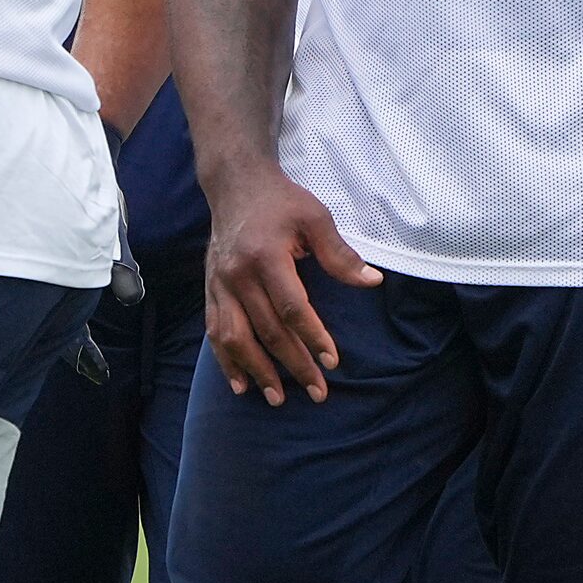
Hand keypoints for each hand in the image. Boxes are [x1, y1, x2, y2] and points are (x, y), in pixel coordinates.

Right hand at [202, 165, 376, 405]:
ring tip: (277, 398)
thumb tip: (373, 282)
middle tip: (317, 392)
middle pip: (267, 330)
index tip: (332, 362)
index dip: (312, 338)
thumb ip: (340, 254)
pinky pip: (214, 331)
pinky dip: (226, 360)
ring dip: (257, 371)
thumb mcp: (316, 217)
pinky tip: (240, 383)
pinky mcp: (210, 288)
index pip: (291, 308)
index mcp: (265, 256)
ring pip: (235, 337)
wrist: (235, 184)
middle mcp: (238, 274)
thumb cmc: (281, 201)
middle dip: (293, 365)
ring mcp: (219, 283)